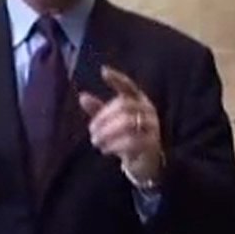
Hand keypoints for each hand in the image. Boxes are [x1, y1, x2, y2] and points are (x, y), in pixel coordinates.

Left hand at [79, 65, 162, 183]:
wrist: (145, 162)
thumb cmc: (127, 137)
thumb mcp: (112, 123)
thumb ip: (99, 110)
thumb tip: (82, 96)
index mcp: (139, 101)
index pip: (128, 86)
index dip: (117, 79)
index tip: (104, 71)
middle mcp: (148, 110)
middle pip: (123, 106)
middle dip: (103, 118)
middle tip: (91, 130)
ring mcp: (152, 126)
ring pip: (127, 123)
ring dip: (107, 132)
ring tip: (95, 141)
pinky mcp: (152, 143)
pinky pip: (131, 141)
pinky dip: (114, 145)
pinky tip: (104, 150)